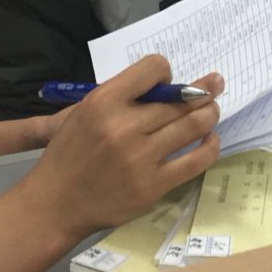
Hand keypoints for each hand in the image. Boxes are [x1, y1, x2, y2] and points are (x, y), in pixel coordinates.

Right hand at [17, 55, 223, 241]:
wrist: (55, 203)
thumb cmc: (69, 153)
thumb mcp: (84, 112)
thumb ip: (121, 97)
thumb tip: (165, 85)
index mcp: (104, 102)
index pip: (152, 68)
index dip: (165, 71)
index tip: (168, 80)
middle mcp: (125, 126)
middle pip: (179, 99)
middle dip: (204, 90)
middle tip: (216, 84)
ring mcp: (141, 157)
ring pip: (192, 125)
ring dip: (210, 114)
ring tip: (213, 110)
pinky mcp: (153, 186)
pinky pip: (195, 161)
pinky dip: (210, 147)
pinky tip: (211, 140)